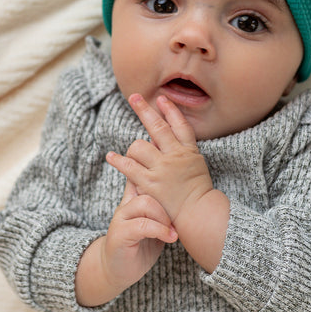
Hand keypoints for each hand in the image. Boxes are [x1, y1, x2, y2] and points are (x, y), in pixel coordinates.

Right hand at [75, 178, 176, 306]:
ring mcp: (120, 219)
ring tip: (172, 230)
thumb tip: (184, 198)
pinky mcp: (119, 234)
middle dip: (166, 203)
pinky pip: (142, 225)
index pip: (142, 177)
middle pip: (147, 187)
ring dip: (163, 217)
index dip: (156, 176)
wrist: (115, 270)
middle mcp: (125, 206)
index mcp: (133, 200)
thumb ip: (161, 212)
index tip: (177, 181)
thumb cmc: (139, 246)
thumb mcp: (154, 226)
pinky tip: (169, 238)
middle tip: (176, 221)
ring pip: (144, 203)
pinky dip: (159, 230)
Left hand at [107, 94, 213, 225]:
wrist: (199, 214)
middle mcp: (175, 156)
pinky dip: (118, 161)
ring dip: (134, 149)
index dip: (171, 110)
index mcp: (189, 151)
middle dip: (145, 110)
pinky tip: (110, 157)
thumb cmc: (197, 193)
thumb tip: (162, 138)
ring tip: (132, 154)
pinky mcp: (150, 183)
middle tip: (134, 97)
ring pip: (139, 147)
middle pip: (158, 127)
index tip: (162, 98)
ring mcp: (162, 169)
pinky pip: (129, 167)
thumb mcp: (196, 166)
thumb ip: (181, 152)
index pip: (180, 125)